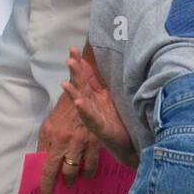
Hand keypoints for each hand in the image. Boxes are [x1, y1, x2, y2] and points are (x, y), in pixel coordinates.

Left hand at [36, 82, 101, 193]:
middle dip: (56, 186)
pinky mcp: (94, 141)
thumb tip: (40, 163)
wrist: (83, 93)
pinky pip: (91, 165)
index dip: (45, 184)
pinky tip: (87, 173)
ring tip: (71, 181)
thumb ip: (45, 144)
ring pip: (74, 170)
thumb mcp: (49, 125)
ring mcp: (80, 142)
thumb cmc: (63, 111)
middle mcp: (64, 140)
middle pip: (58, 172)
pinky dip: (89, 172)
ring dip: (72, 179)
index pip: (44, 166)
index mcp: (50, 136)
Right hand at [61, 47, 138, 167]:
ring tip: (66, 82)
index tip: (73, 48)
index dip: (79, 62)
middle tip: (69, 58)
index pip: (84, 75)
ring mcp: (93, 116)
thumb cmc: (118, 121)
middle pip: (81, 85)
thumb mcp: (113, 98)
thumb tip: (101, 62)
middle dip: (75, 72)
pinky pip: (91, 118)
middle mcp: (91, 104)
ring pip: (81, 101)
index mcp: (95, 95)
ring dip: (73, 91)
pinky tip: (79, 102)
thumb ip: (104, 83)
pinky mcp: (100, 128)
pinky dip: (84, 110)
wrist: (127, 145)